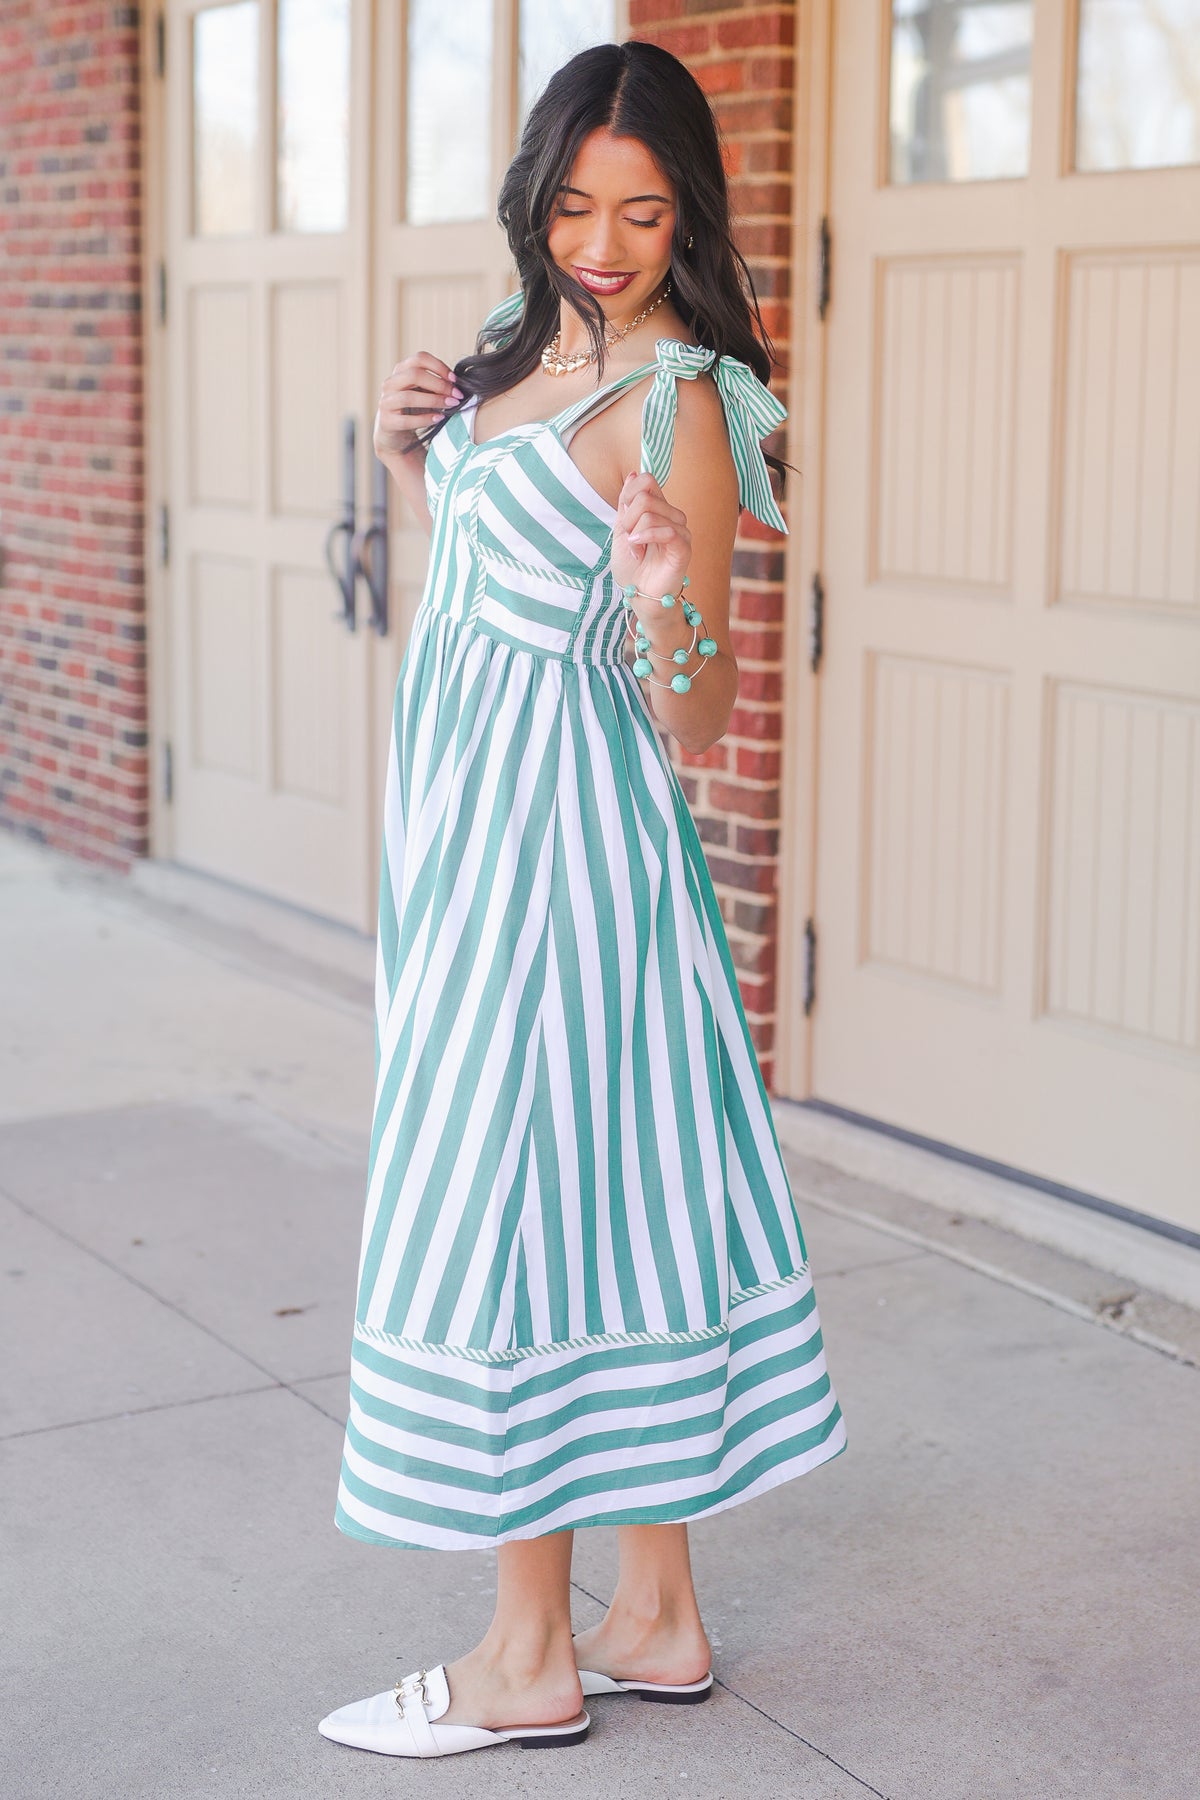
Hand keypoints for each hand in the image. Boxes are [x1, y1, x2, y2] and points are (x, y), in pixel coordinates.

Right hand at [374, 353, 462, 457]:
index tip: (455, 379)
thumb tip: (457, 384)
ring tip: (451, 405)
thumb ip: (436, 385)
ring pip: (409, 397)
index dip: (439, 366)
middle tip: (456, 395)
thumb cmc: (414, 410)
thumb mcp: (424, 392)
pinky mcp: (387, 422)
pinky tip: (439, 418)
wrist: (396, 435)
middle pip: (414, 374)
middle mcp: (390, 383)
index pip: (419, 358)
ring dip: (434, 400)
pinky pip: (406, 420)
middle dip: (439, 384)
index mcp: (401, 371)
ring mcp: (386, 402)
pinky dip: (425, 419)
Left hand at [611, 470, 690, 601]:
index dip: (628, 494)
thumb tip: (633, 473)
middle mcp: (672, 516)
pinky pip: (667, 530)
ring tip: (636, 551)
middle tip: (629, 540)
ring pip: (651, 512)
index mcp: (658, 509)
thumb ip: (627, 503)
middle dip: (628, 518)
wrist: (638, 596)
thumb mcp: (621, 530)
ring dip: (635, 532)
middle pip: (645, 495)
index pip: (647, 480)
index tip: (623, 519)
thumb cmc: (631, 567)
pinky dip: (646, 537)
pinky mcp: (683, 547)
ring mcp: (680, 531)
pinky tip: (638, 549)